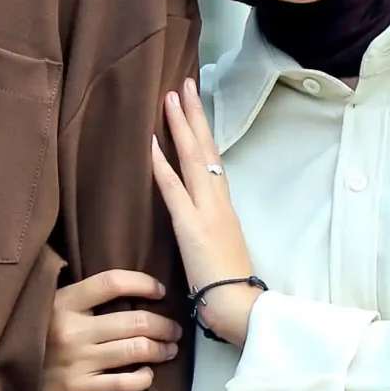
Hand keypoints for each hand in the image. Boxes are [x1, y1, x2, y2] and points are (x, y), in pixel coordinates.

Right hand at [41, 269, 183, 390]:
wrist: (5, 378)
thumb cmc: (37, 337)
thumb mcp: (49, 306)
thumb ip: (81, 297)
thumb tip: (129, 286)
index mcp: (63, 302)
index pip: (111, 282)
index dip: (143, 283)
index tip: (160, 291)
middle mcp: (72, 330)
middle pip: (135, 321)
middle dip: (164, 325)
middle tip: (175, 329)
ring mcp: (76, 361)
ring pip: (135, 351)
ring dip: (161, 350)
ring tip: (169, 350)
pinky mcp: (78, 390)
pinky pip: (123, 384)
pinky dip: (143, 378)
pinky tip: (146, 374)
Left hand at [151, 79, 260, 350]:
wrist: (239, 307)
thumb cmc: (230, 285)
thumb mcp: (220, 246)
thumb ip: (208, 225)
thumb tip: (196, 216)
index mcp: (224, 205)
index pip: (212, 159)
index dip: (203, 131)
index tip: (195, 104)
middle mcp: (218, 200)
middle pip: (205, 148)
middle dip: (194, 114)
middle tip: (185, 83)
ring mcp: (206, 210)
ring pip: (192, 159)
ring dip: (180, 126)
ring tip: (171, 97)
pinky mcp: (192, 226)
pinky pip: (173, 189)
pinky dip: (161, 165)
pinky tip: (150, 143)